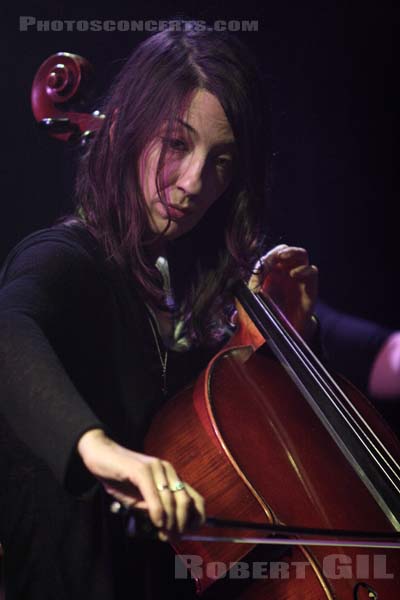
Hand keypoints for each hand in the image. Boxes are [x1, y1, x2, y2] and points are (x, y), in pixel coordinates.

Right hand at [77, 429, 204, 537]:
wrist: (100, 455)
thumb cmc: (119, 478)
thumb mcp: (139, 498)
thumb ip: (153, 508)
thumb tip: (166, 525)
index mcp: (170, 476)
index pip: (194, 498)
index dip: (196, 518)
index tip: (188, 534)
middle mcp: (167, 470)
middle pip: (185, 501)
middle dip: (182, 524)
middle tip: (174, 538)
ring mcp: (155, 468)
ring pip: (171, 499)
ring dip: (170, 522)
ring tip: (164, 535)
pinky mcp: (141, 469)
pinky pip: (154, 494)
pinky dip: (157, 511)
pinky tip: (156, 522)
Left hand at [248, 244, 317, 338]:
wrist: (292, 328)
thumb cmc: (274, 314)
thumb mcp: (257, 310)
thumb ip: (246, 310)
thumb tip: (232, 318)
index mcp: (272, 272)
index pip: (267, 259)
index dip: (261, 265)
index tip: (254, 282)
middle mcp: (286, 271)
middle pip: (284, 250)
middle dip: (275, 253)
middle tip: (269, 260)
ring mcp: (300, 276)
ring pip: (300, 254)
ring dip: (291, 253)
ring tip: (282, 257)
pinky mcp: (311, 286)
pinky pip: (312, 271)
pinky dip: (304, 270)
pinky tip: (294, 275)